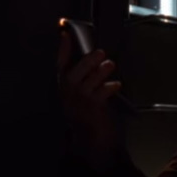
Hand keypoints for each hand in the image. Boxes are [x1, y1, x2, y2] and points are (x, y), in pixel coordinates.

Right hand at [57, 31, 122, 168]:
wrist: (94, 143)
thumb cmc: (89, 116)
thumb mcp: (83, 95)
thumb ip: (86, 78)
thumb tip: (95, 57)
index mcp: (65, 89)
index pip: (60, 66)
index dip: (62, 49)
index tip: (64, 32)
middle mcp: (69, 96)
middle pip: (73, 73)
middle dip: (86, 61)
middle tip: (100, 52)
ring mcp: (79, 103)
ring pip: (89, 82)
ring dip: (101, 71)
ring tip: (110, 64)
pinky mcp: (92, 109)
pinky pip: (101, 93)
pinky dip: (110, 87)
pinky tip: (116, 84)